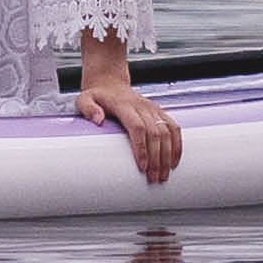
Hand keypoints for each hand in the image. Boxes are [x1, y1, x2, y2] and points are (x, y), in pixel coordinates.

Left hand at [77, 43, 178, 183]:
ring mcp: (153, 109)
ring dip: (168, 156)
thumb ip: (88, 108)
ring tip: (163, 175)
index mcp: (124, 105)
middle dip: (156, 159)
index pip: (138, 128)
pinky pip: (174, 128)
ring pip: (167, 133)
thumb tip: (98, 120)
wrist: (110, 84)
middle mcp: (142, 107)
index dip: (142, 148)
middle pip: (155, 134)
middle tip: (153, 178)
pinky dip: (177, 145)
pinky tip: (174, 162)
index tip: (142, 167)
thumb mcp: (84, 99)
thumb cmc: (96, 97)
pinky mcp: (160, 112)